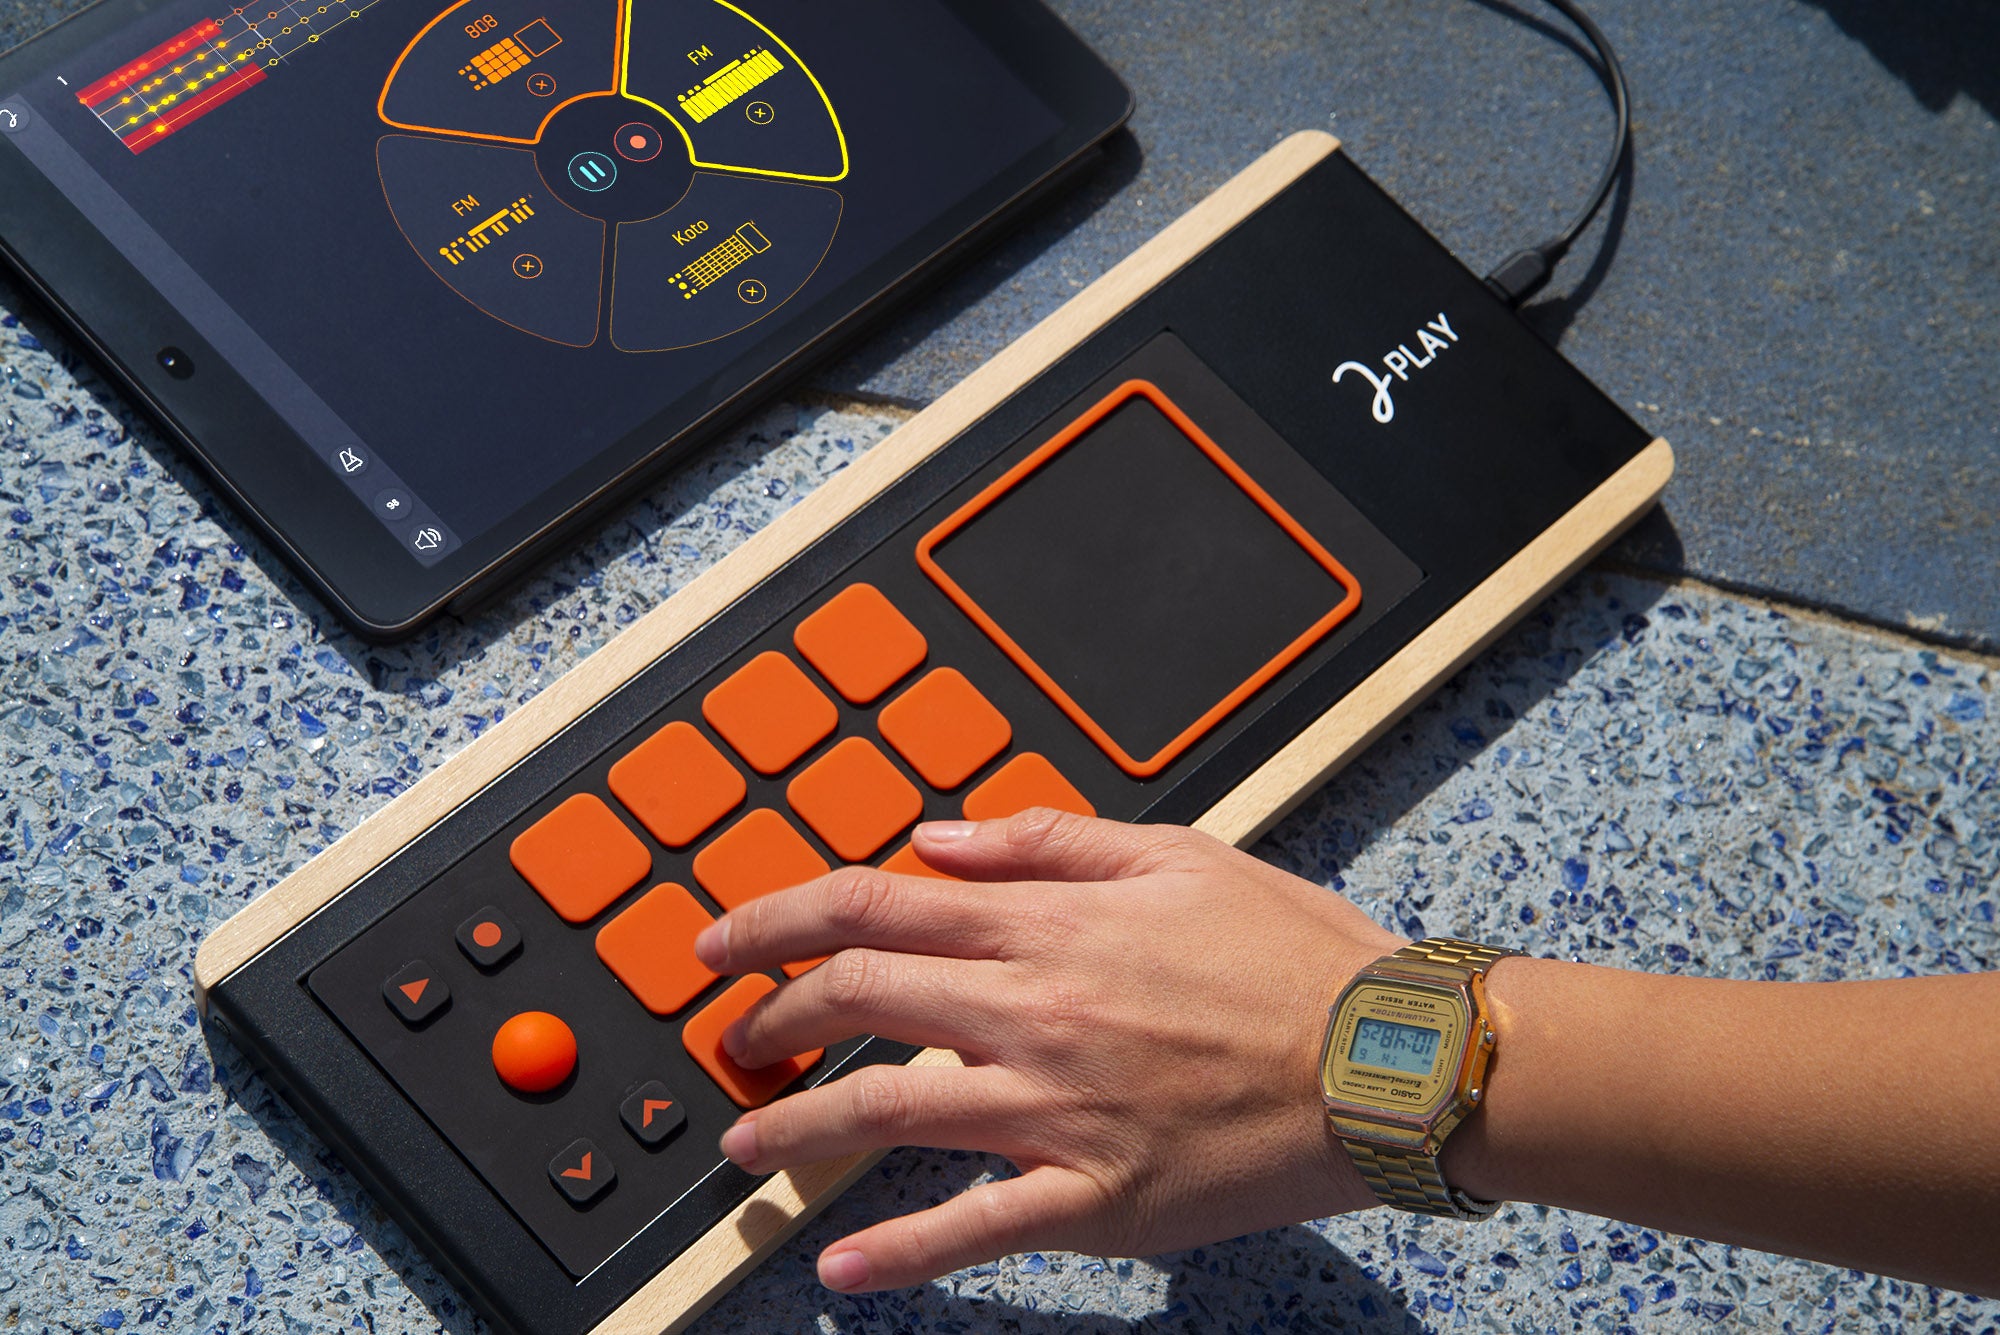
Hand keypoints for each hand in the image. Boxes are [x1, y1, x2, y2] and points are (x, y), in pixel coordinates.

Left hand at [690, 809, 1406, 1291]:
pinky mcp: (1096, 1196)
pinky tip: (842, 1269)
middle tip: (736, 1035)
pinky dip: (903, 1253)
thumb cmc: (1293, 954)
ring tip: (744, 1144)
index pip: (872, 907)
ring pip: (886, 1111)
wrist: (1389, 1059)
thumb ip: (1045, 841)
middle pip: (857, 999)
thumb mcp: (1175, 855)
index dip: (777, 919)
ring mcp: (1058, 1110)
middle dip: (772, 1015)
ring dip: (797, 1129)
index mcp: (1048, 925)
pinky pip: (978, 1228)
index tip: (724, 940)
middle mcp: (1034, 1011)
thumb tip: (938, 837)